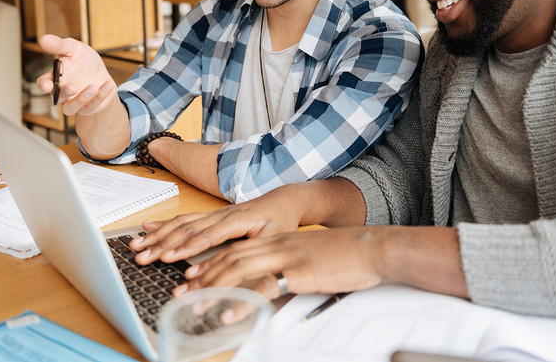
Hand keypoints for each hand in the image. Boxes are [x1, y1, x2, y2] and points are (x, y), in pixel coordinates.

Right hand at [37, 34, 117, 116]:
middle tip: (73, 87)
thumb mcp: (74, 48)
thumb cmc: (84, 61)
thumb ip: (59, 45)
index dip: (44, 85)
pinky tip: (108, 84)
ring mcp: (74, 102)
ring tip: (93, 87)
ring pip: (71, 108)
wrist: (101, 74)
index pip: (44, 83)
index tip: (47, 85)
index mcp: (55, 78)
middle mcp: (62, 92)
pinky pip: (91, 107)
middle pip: (57, 97)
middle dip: (64, 93)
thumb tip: (43, 38)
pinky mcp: (88, 108)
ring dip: (82, 98)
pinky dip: (101, 96)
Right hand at [130, 184, 307, 265]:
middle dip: (162, 244)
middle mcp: (221, 214)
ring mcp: (214, 213)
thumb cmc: (281, 219)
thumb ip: (256, 251)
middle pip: (186, 229)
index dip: (187, 247)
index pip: (207, 235)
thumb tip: (236, 269)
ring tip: (137, 245)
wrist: (284, 200)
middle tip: (142, 257)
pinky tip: (147, 227)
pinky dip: (164, 223)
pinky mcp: (211, 215)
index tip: (168, 257)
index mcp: (237, 219)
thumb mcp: (275, 237)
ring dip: (157, 235)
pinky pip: (184, 218)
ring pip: (181, 223)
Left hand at [175, 227, 384, 299]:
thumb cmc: (346, 254)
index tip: (191, 276)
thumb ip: (289, 265)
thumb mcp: (310, 257)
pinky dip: (242, 301)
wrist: (374, 247)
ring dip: (213, 288)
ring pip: (239, 269)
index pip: (235, 249)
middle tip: (182, 292)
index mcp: (279, 240)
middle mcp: (278, 244)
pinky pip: (264, 287)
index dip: (211, 263)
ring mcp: (287, 256)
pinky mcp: (299, 272)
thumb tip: (274, 284)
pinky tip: (229, 314)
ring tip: (195, 306)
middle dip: (202, 276)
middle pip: (230, 257)